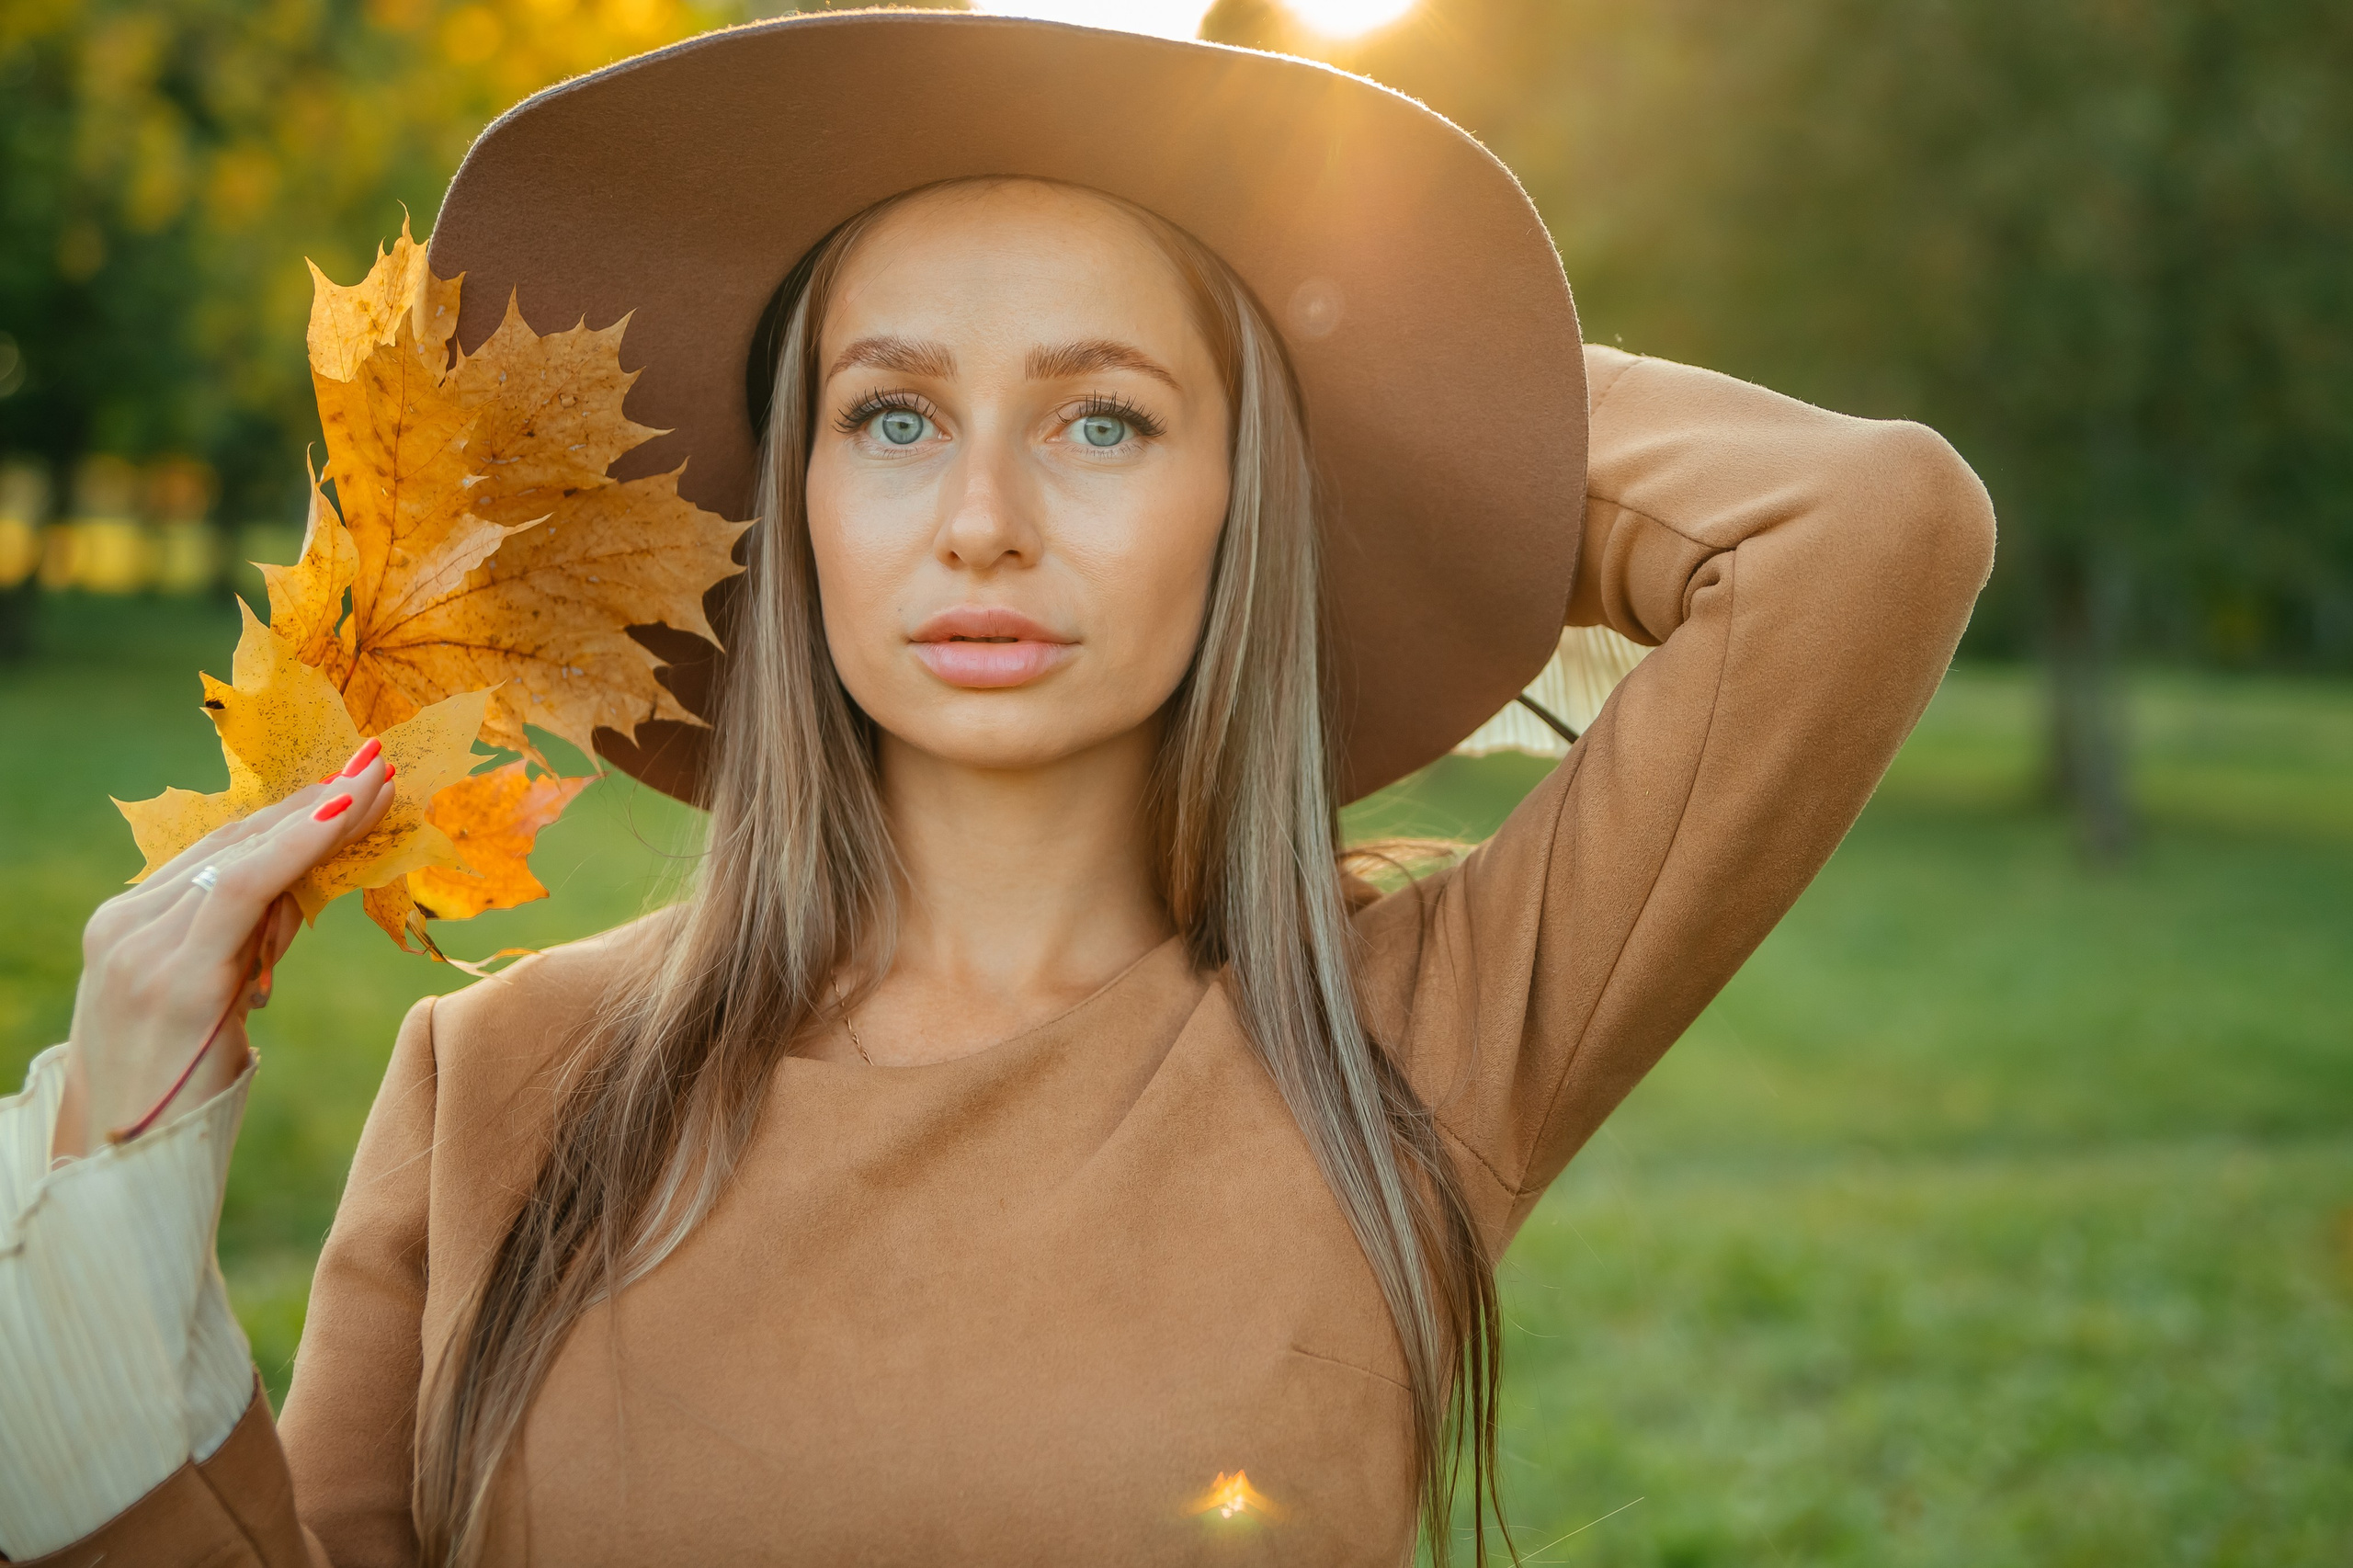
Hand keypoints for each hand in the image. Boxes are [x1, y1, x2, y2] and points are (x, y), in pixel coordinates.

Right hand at [52, 740, 398, 1159]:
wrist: (119, 1170)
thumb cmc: (171, 1090)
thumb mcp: (205, 1002)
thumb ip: (239, 947)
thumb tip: (295, 898)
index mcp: (126, 927)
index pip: (219, 853)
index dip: (288, 813)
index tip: (347, 782)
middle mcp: (126, 927)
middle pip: (235, 846)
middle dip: (313, 803)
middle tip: (377, 762)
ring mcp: (143, 951)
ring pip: (245, 861)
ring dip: (321, 819)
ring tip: (379, 784)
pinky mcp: (176, 982)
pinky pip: (242, 893)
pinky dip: (295, 849)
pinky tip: (340, 819)